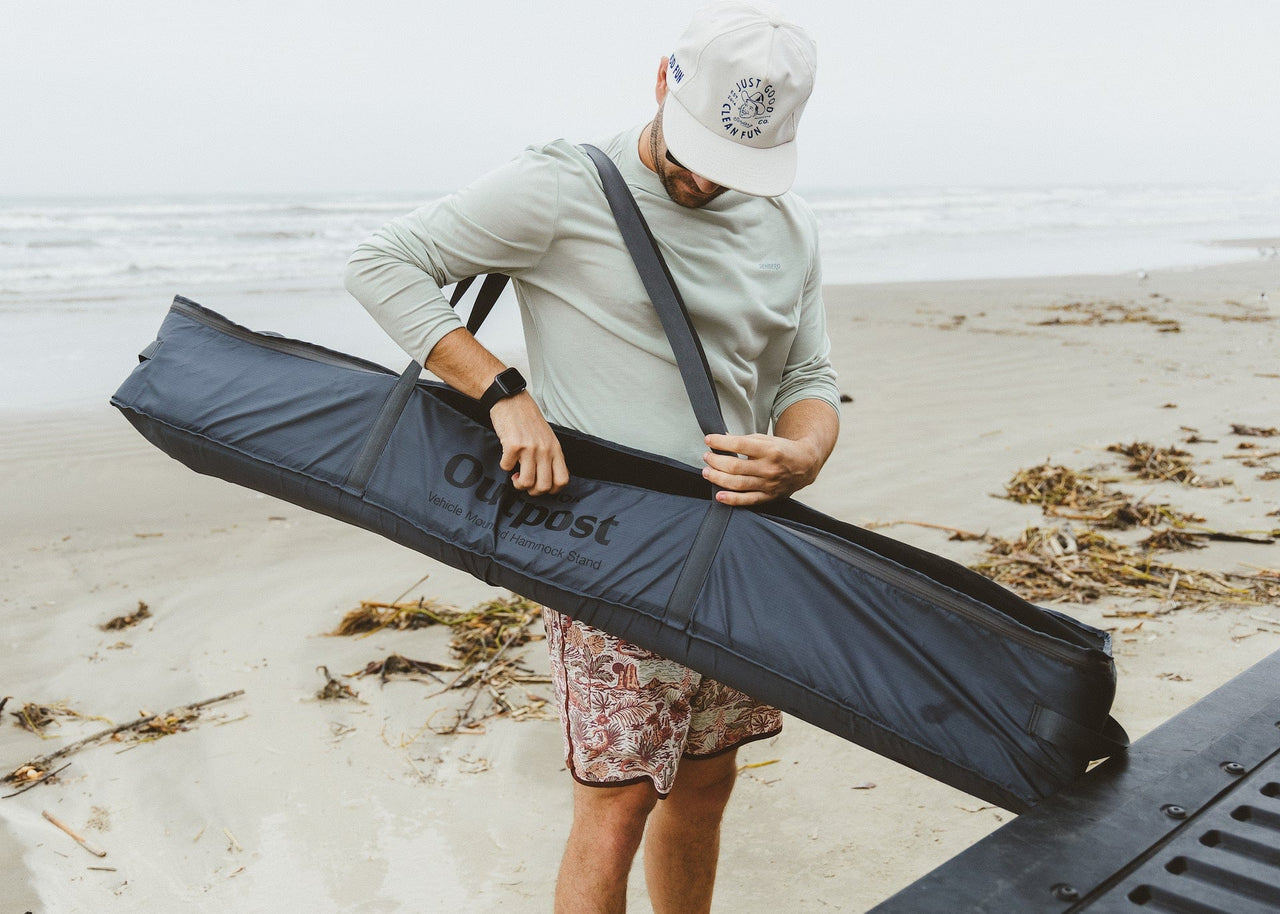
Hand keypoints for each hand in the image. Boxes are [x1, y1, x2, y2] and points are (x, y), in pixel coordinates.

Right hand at [489, 392, 569, 495]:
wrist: (511, 400)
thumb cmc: (528, 419)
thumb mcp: (547, 437)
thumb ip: (550, 456)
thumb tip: (547, 478)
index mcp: (555, 449)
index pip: (562, 480)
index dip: (552, 490)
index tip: (540, 486)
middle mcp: (545, 450)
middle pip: (544, 486)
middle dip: (532, 491)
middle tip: (525, 482)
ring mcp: (529, 448)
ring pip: (526, 482)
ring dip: (517, 483)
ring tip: (515, 474)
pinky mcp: (513, 445)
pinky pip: (507, 468)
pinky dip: (504, 465)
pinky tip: (507, 457)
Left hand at [701, 432, 821, 505]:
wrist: (804, 465)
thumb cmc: (781, 450)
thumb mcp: (765, 439)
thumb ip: (743, 440)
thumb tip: (721, 439)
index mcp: (769, 450)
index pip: (739, 445)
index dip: (720, 442)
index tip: (708, 439)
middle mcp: (768, 468)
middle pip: (734, 466)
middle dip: (715, 461)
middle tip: (707, 457)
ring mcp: (768, 484)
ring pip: (737, 484)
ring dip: (717, 478)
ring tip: (707, 472)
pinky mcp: (768, 496)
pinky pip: (747, 500)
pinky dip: (732, 499)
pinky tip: (719, 495)